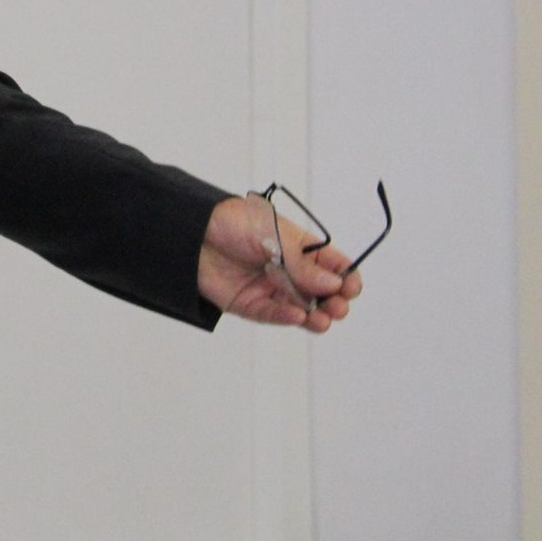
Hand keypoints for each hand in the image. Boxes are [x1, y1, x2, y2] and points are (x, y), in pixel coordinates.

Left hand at [197, 195, 362, 332]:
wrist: (191, 232)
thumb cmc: (233, 222)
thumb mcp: (272, 233)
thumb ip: (300, 261)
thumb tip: (332, 283)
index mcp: (300, 249)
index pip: (333, 266)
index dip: (346, 277)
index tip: (351, 286)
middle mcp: (290, 271)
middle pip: (323, 293)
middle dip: (335, 301)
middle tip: (338, 306)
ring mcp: (271, 289)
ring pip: (304, 310)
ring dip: (317, 316)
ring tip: (323, 318)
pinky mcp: (251, 304)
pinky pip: (275, 315)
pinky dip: (288, 317)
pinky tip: (298, 316)